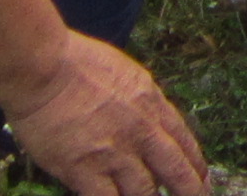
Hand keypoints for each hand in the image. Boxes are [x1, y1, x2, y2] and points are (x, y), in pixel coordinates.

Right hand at [0, 32, 205, 195]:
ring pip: (145, 193)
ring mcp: (114, 153)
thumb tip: (149, 119)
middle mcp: (140, 130)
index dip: (196, 165)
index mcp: (151, 103)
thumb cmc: (74, 63)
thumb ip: (140, 100)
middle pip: (175, 170)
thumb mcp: (124, 73)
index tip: (203, 179)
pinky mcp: (85, 171)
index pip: (184, 140)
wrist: (43, 69)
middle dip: (190, 191)